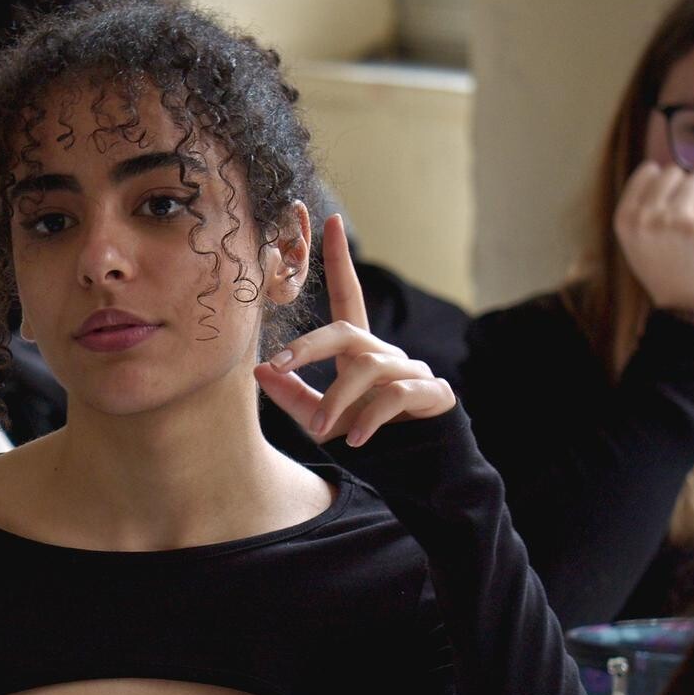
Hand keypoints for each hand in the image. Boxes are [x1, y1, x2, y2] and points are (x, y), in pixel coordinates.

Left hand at [254, 214, 455, 446]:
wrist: (416, 472)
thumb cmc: (366, 441)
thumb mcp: (321, 420)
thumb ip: (293, 395)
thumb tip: (259, 369)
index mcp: (361, 353)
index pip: (348, 297)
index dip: (340, 261)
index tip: (331, 222)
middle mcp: (388, 353)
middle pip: (347, 330)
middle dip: (309, 346)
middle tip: (279, 365)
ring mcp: (413, 371)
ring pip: (368, 367)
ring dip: (336, 399)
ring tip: (320, 429)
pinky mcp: (433, 393)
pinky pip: (396, 395)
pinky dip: (370, 418)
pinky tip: (355, 441)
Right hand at [614, 161, 693, 333]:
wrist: (692, 309)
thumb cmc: (669, 272)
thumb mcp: (639, 240)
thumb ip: (644, 206)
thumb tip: (661, 169)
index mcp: (626, 219)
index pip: (650, 171)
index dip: (667, 186)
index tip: (671, 208)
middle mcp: (646, 218)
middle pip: (677, 172)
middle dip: (688, 191)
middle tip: (690, 218)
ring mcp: (676, 222)